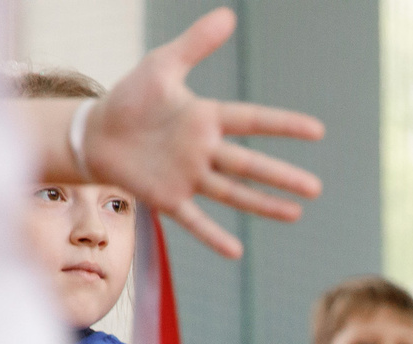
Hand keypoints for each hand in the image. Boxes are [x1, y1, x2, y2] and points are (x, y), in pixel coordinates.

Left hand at [80, 9, 325, 259]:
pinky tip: (236, 251)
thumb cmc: (131, 98)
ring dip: (263, 204)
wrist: (96, 132)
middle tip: (315, 188)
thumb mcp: (162, 65)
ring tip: (296, 214)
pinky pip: (194, 219)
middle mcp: (203, 151)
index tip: (317, 131)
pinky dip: (213, 235)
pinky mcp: (167, 198)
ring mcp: (188, 177)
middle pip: (249, 164)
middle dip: (281, 176)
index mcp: (206, 118)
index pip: (252, 121)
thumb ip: (195, 44)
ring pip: (232, 193)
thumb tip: (229, 15)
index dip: (283, 125)